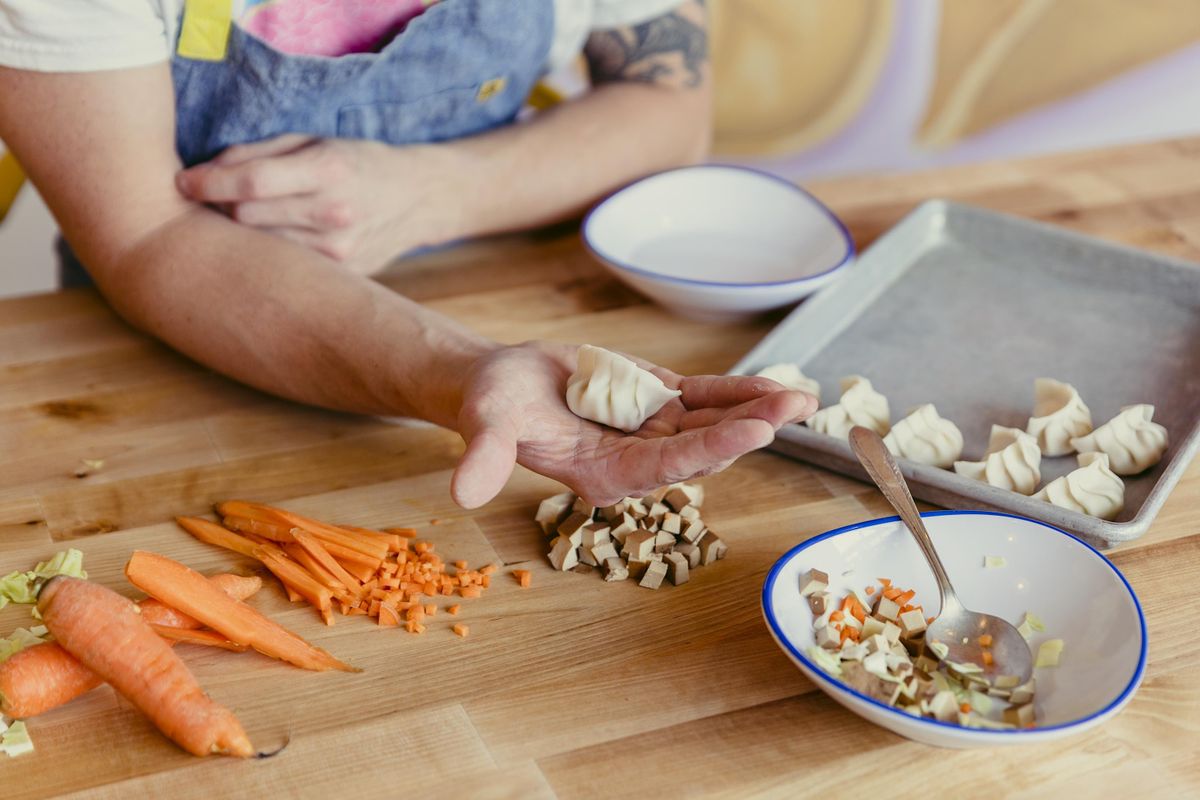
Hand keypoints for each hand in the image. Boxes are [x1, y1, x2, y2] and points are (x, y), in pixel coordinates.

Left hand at [174, 135, 458, 272]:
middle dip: (223, 209)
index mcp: (328, 170)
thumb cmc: (357, 162)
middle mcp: (335, 213)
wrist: (418, 198)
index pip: (252, 182)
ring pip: (262, 249)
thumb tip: (207, 170)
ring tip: (245, 222)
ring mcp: (341, 250)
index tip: (182, 183)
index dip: (208, 183)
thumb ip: (260, 153)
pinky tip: (273, 245)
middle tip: (214, 202)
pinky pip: (288, 269)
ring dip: (244, 236)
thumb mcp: (314, 141)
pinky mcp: (343, 275)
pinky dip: (271, 256)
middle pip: (248, 218)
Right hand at [449, 341, 816, 507]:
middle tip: (792, 410)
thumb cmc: (491, 406)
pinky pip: (705, 397)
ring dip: (755, 409)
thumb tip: (463, 493)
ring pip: (712, 421)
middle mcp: (637, 459)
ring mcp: (652, 430)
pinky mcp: (658, 402)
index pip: (664, 465)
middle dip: (749, 429)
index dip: (709, 449)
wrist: (500, 386)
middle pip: (701, 446)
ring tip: (802, 397)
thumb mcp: (485, 426)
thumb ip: (484, 457)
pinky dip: (738, 391)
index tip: (753, 432)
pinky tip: (775, 386)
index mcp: (604, 475)